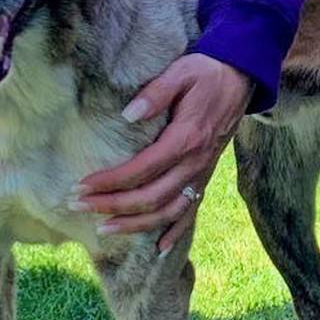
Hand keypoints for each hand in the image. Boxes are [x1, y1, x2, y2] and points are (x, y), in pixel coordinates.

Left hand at [74, 53, 253, 252]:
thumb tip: (128, 114)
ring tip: (104, 230)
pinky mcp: (206, 177)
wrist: (241, 78)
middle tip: (78, 206)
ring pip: (168, 211)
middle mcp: (195, 163)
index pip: (141, 169)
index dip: (110, 182)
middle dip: (112, 206)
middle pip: (150, 197)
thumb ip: (156, 92)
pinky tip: (158, 247)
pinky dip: (175, 232)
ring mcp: (202, 174)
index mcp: (185, 138)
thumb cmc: (205, 73)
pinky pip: (191, 211)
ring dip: (136, 225)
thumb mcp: (181, 72)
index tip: (81, 185)